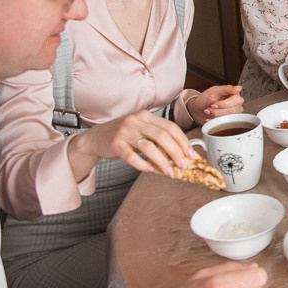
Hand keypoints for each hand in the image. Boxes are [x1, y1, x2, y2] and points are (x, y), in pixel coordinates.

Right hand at [71, 110, 194, 177]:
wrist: (97, 137)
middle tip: (183, 164)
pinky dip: (143, 164)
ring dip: (162, 161)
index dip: (182, 141)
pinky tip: (150, 169)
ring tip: (169, 171)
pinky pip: (132, 157)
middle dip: (175, 152)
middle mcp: (136, 121)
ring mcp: (125, 132)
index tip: (190, 154)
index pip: (170, 127)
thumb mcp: (142, 130)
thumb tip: (181, 153)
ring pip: (148, 147)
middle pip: (162, 136)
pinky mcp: (115, 144)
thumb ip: (159, 137)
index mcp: (147, 116)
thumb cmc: (125, 135)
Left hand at [187, 85, 243, 125]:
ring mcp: (234, 113)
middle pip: (232, 110)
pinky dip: (215, 121)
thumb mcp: (214, 91)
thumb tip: (239, 88)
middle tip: (210, 107)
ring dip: (215, 115)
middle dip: (217, 111)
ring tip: (209, 111)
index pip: (236, 101)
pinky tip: (210, 118)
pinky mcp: (230, 121)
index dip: (223, 104)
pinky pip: (225, 123)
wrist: (198, 109)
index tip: (213, 104)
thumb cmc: (205, 99)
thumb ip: (227, 89)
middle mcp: (237, 104)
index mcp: (235, 95)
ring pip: (228, 118)